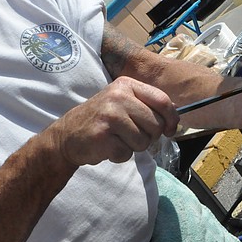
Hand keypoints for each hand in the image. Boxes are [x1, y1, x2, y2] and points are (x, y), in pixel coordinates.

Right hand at [48, 77, 178, 166]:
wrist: (66, 136)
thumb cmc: (101, 121)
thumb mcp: (122, 102)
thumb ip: (147, 106)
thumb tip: (175, 117)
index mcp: (126, 85)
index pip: (162, 100)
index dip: (171, 119)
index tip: (170, 130)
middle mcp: (118, 96)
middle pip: (155, 125)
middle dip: (149, 137)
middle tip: (131, 135)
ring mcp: (110, 115)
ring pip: (143, 142)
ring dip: (133, 147)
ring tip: (117, 140)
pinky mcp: (102, 135)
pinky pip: (126, 153)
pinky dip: (119, 156)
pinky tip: (107, 147)